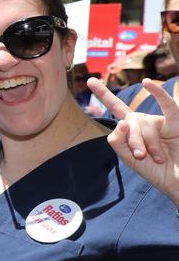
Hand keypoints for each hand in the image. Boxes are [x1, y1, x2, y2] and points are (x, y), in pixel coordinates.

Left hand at [89, 78, 178, 203]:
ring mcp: (160, 122)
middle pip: (130, 121)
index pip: (117, 109)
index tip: (90, 80)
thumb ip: (118, 141)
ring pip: (144, 123)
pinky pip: (168, 106)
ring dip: (148, 141)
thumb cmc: (155, 171)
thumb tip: (122, 121)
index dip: (104, 95)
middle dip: (133, 140)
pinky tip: (147, 83)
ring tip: (158, 158)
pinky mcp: (176, 124)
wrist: (176, 180)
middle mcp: (146, 122)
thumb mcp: (128, 158)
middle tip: (141, 156)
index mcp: (133, 130)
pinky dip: (158, 94)